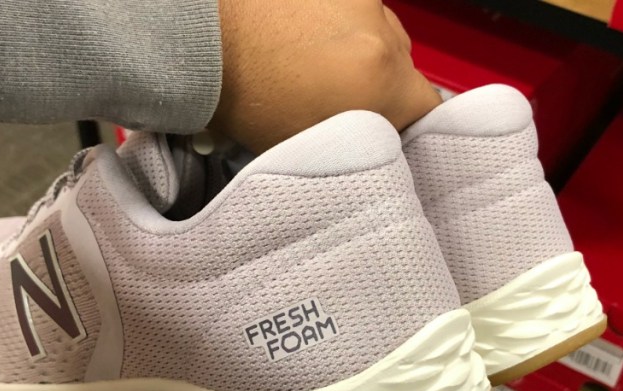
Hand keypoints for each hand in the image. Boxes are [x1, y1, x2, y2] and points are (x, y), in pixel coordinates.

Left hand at [210, 0, 440, 151]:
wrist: (196, 36)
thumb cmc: (238, 93)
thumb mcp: (303, 143)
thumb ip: (354, 141)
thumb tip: (369, 141)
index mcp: (382, 83)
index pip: (427, 110)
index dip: (405, 123)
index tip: (381, 132)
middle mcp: (382, 33)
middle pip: (403, 66)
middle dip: (377, 83)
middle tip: (335, 98)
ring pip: (378, 31)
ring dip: (358, 47)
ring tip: (310, 60)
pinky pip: (351, 7)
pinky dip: (335, 20)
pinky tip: (300, 32)